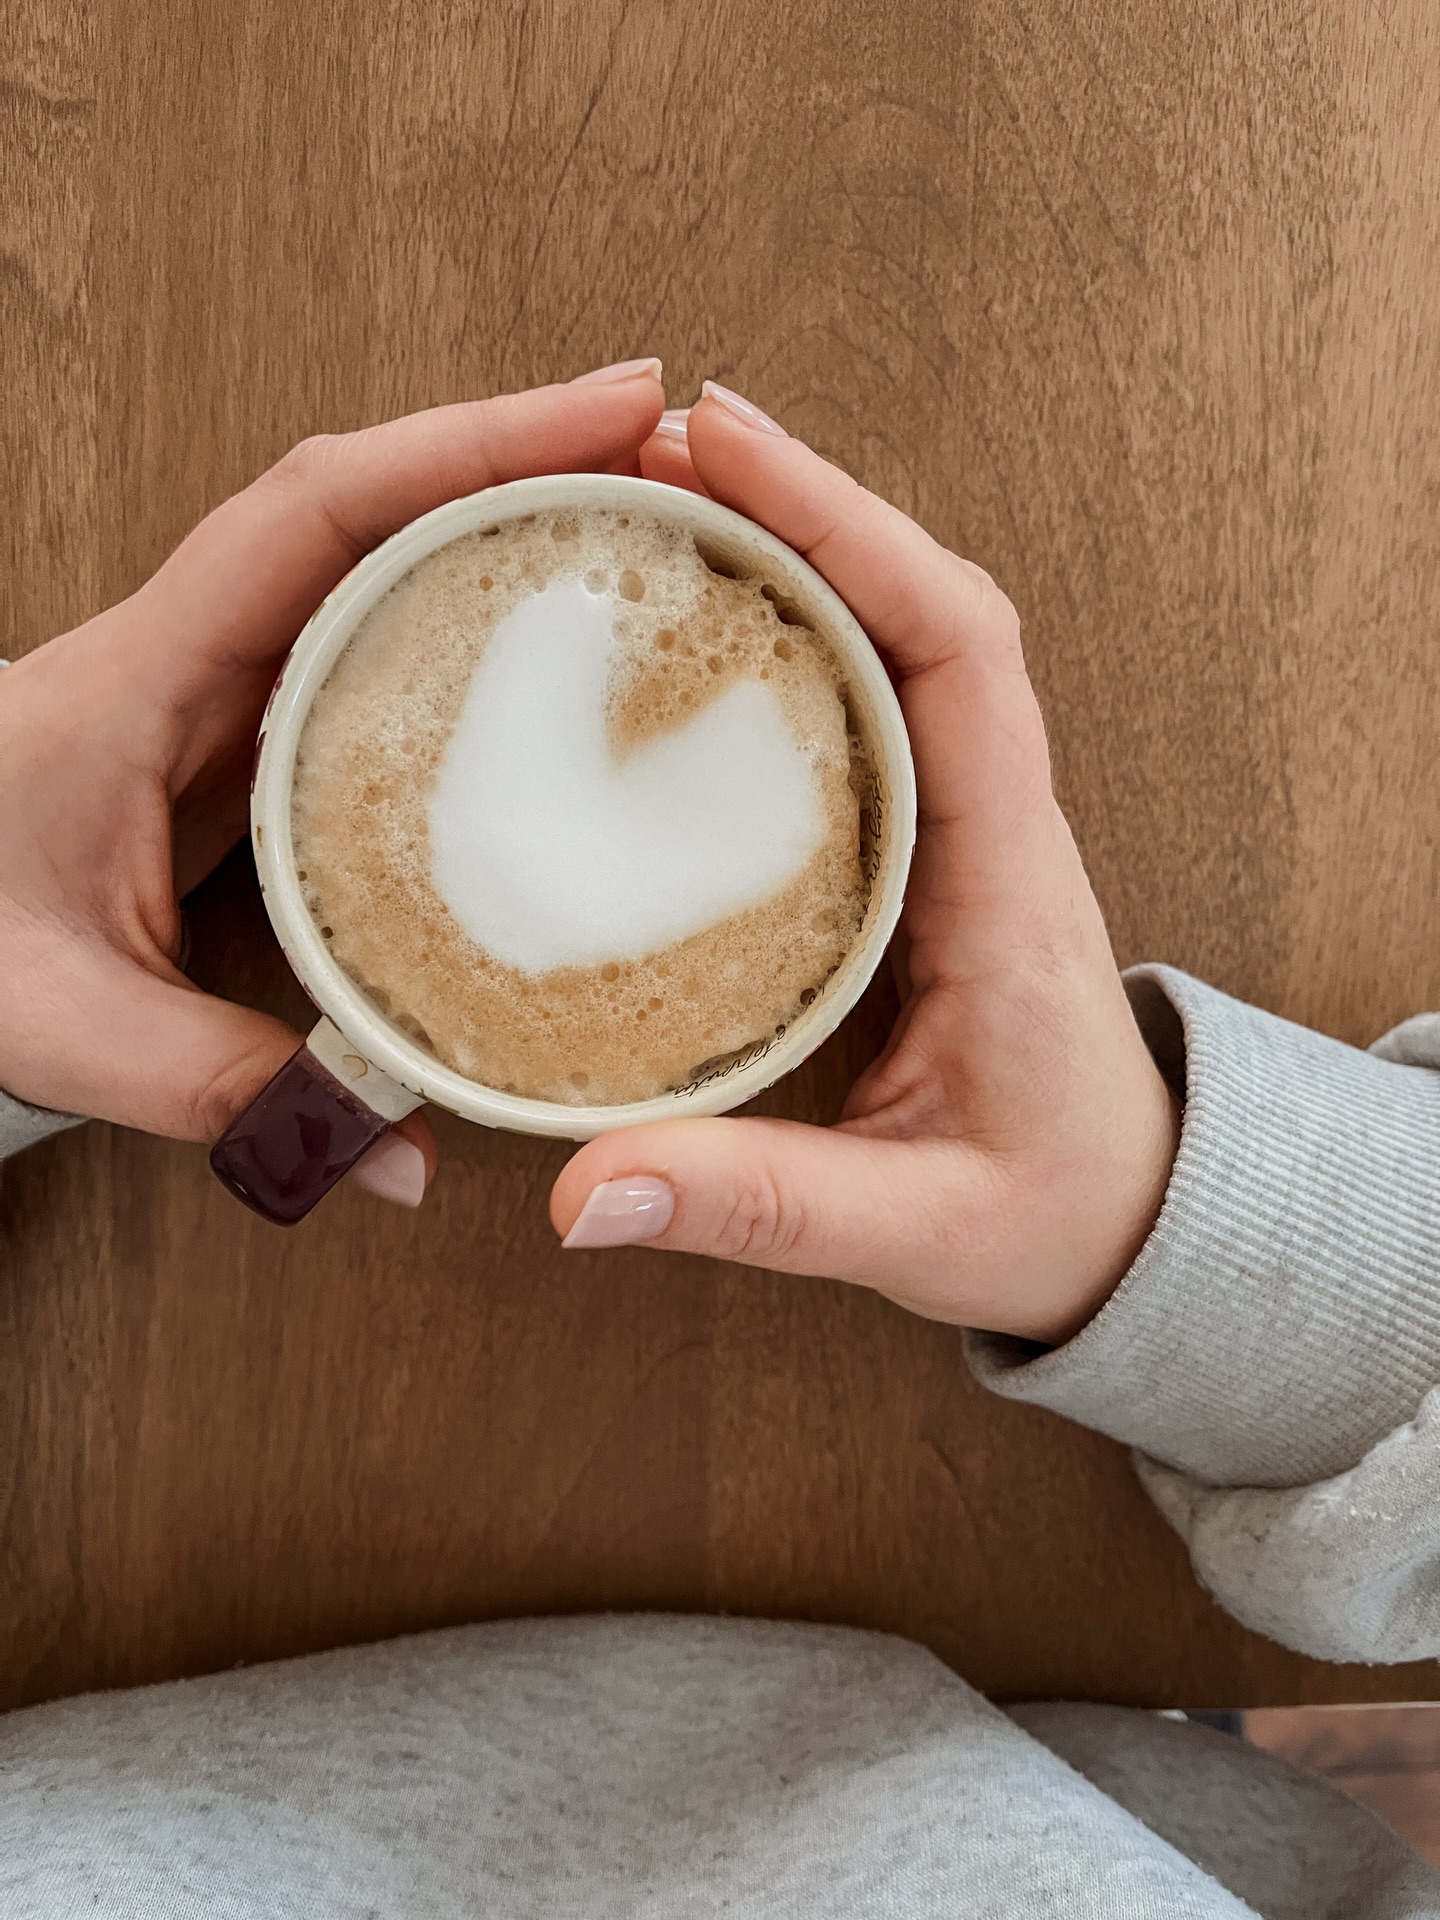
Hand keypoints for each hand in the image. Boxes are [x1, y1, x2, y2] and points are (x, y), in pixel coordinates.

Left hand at [0, 360, 665, 1204]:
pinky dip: (472, 607)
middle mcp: (195, 649)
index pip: (319, 513)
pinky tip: (553, 634)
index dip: (468, 448)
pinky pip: (376, 634)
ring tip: (641, 516)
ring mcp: (225, 681)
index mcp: (144, 674)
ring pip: (380, 553)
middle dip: (525, 455)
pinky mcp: (249, 727)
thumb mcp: (71, 1018)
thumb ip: (227, 1088)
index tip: (602, 413)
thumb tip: (400, 1157)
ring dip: (506, 516)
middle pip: (377, 499)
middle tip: (671, 455)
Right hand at [552, 382, 1179, 1343]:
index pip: (957, 650)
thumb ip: (755, 1207)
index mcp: (1010, 883)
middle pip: (915, 604)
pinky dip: (782, 636)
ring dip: (789, 551)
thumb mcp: (912, 1228)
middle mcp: (991, 824)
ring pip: (889, 640)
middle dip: (797, 507)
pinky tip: (694, 623)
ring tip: (655, 500)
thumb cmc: (1049, 1213)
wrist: (1123, 1224)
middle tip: (651, 450)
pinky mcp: (912, 850)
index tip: (731, 453)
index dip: (852, 533)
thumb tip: (576, 1196)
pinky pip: (858, 706)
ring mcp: (955, 827)